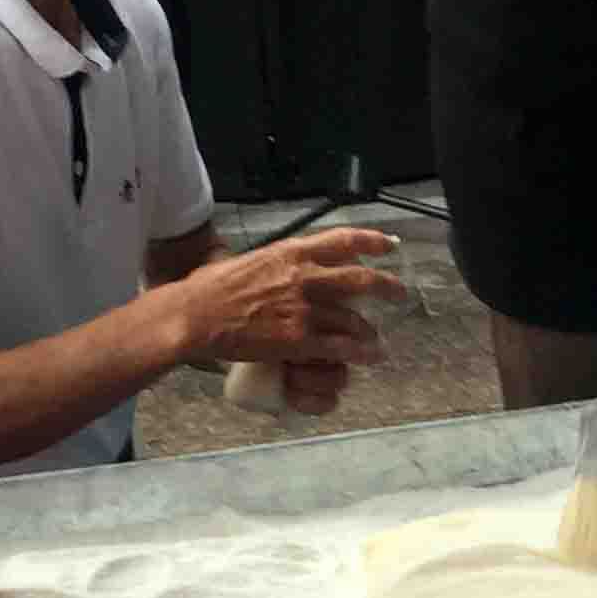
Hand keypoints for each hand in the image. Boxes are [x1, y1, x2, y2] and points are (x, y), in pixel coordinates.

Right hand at [158, 228, 402, 364]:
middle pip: (361, 280)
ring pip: (353, 319)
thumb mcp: (251, 260)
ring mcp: (304, 309)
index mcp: (292, 252)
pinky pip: (341, 347)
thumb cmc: (213, 288)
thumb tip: (289, 264)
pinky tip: (371, 356)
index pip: (343, 240)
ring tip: (376, 340)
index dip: (372, 241)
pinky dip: (361, 352)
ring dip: (369, 331)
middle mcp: (304, 277)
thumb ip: (279, 262)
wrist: (196, 315)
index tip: (390, 245)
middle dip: (387, 286)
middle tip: (399, 293)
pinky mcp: (299, 340)